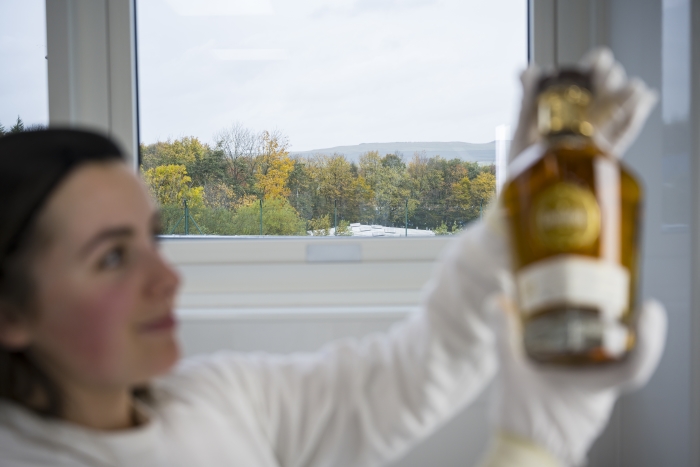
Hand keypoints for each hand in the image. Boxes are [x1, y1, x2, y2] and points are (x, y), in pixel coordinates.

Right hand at [486, 296, 666, 465]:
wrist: (519, 459)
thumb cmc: (523, 427)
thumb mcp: (511, 374)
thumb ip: (505, 337)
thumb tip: (499, 304)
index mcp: (593, 390)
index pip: (635, 366)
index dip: (649, 338)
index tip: (647, 312)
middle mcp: (599, 401)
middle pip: (622, 363)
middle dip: (620, 334)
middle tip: (613, 307)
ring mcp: (590, 409)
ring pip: (605, 374)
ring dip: (599, 350)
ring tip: (585, 324)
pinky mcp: (577, 412)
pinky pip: (590, 384)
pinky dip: (584, 365)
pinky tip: (563, 355)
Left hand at [509, 47, 657, 160]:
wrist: (528, 199)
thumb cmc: (524, 164)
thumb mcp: (523, 130)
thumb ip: (528, 100)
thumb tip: (527, 70)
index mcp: (565, 109)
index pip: (585, 80)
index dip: (595, 66)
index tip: (598, 60)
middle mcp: (584, 120)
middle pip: (606, 92)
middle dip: (610, 80)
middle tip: (607, 77)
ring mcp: (597, 138)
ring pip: (618, 110)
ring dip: (627, 95)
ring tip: (633, 86)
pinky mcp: (605, 157)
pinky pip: (624, 133)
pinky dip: (635, 116)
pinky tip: (645, 98)